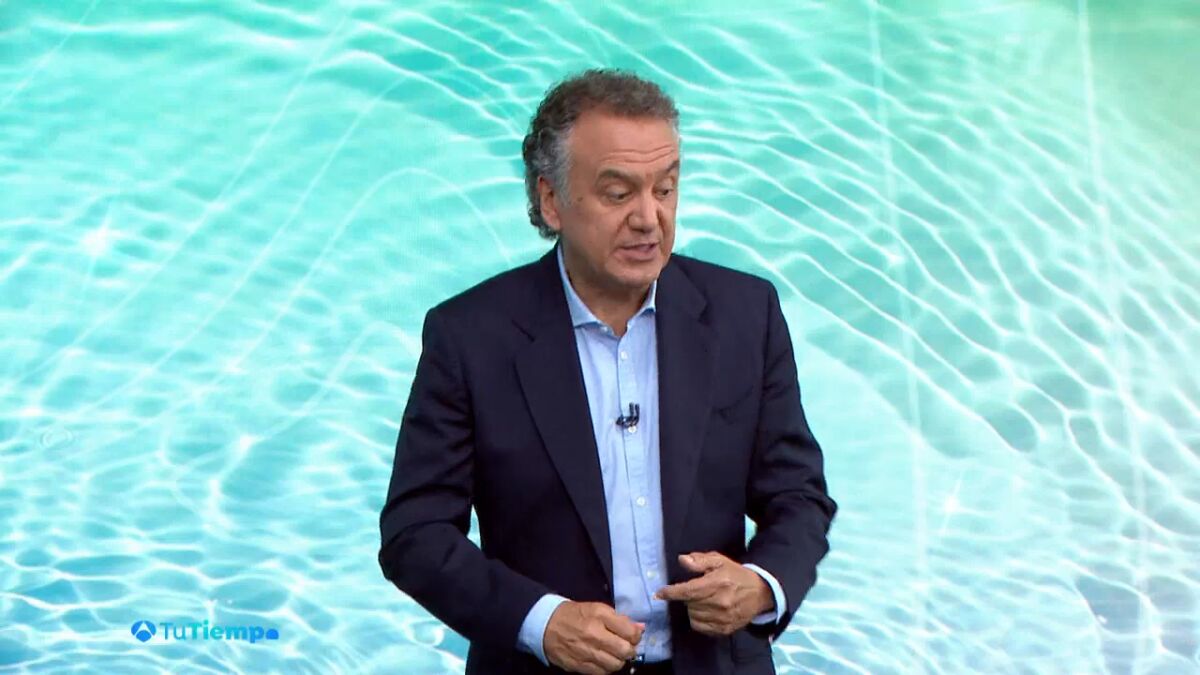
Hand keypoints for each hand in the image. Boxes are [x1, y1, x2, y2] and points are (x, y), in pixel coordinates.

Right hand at [543, 601, 645, 673]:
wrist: (546, 624)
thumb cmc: (575, 615)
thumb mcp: (597, 609)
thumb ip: (620, 619)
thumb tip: (641, 629)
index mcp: (600, 616)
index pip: (630, 632)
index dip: (636, 636)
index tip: (632, 636)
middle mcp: (594, 634)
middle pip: (625, 651)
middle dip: (629, 651)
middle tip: (625, 648)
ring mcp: (586, 652)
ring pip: (615, 665)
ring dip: (618, 661)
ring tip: (613, 655)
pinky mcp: (578, 666)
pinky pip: (601, 673)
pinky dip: (605, 669)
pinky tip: (602, 661)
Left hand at [653, 552, 773, 635]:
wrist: (760, 593)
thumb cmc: (736, 575)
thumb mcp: (719, 561)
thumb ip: (700, 560)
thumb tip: (682, 560)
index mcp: (717, 583)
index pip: (688, 590)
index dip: (671, 592)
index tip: (659, 593)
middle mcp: (720, 603)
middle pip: (688, 604)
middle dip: (687, 596)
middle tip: (696, 590)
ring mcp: (723, 618)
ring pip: (692, 616)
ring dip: (692, 608)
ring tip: (702, 600)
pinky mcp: (724, 629)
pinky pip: (700, 627)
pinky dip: (697, 619)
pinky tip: (705, 611)